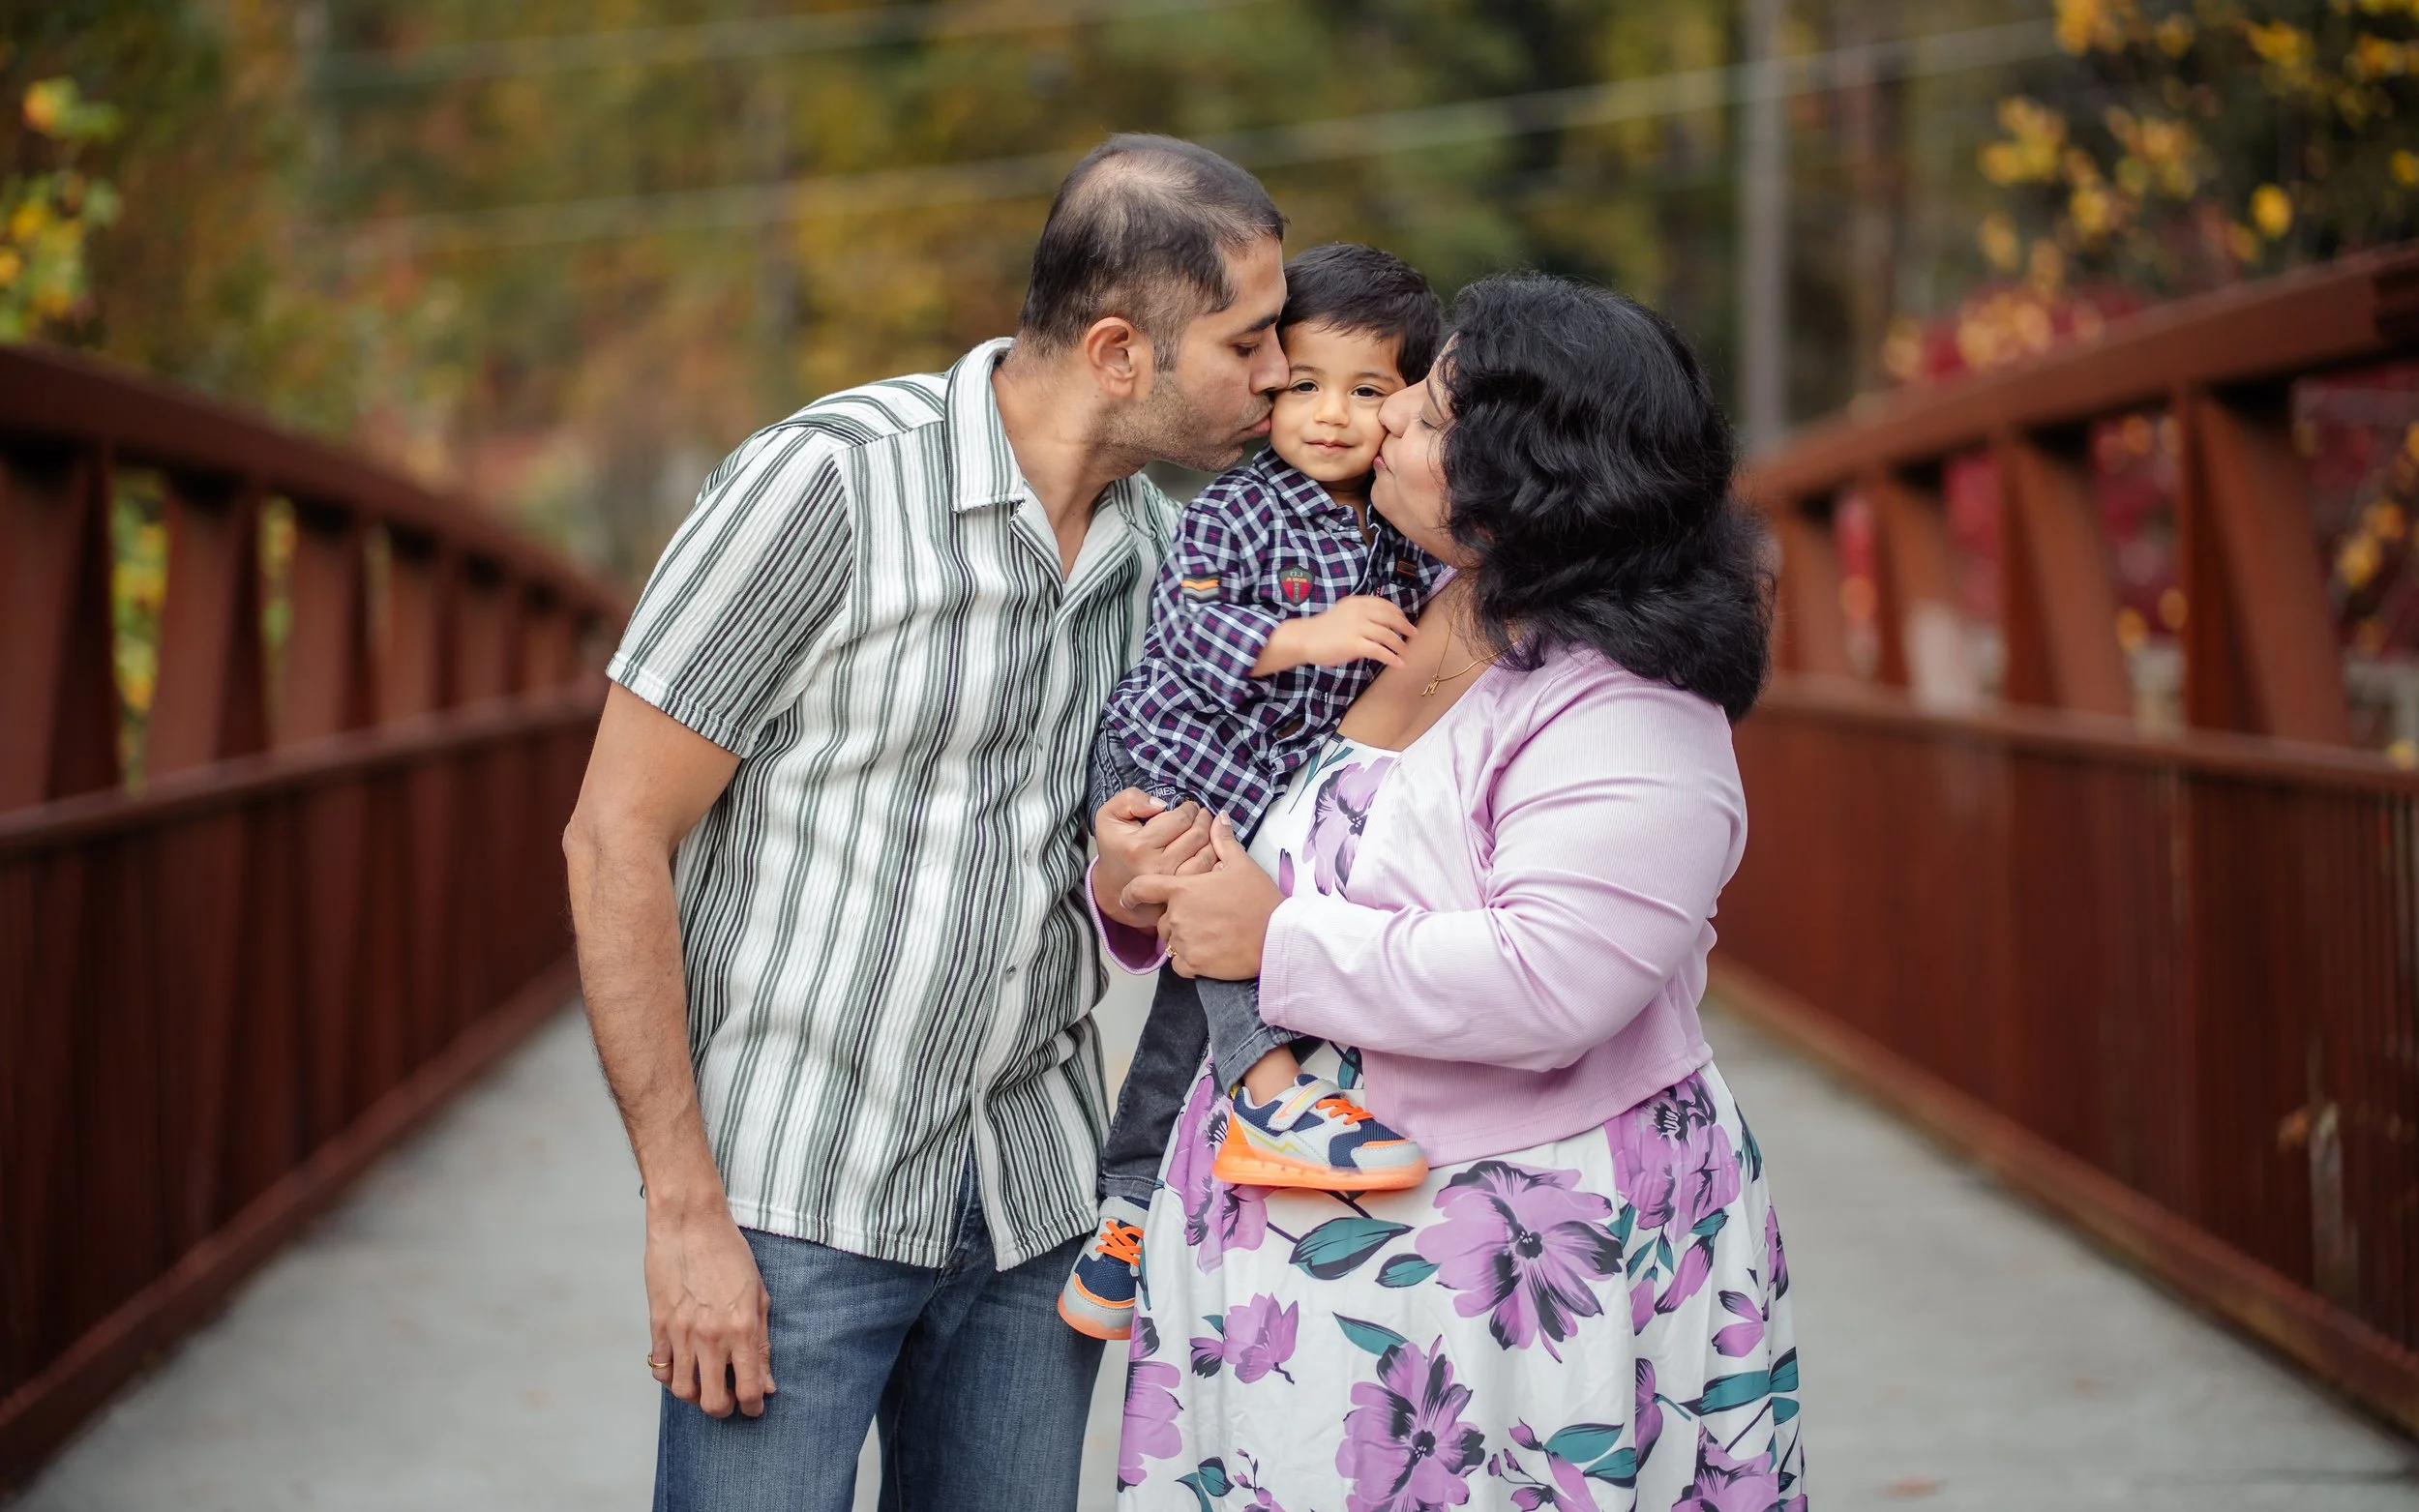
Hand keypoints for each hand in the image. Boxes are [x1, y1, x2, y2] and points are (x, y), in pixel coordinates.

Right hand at [645, 1205, 774, 1417]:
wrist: (689, 1223)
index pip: (748, 1389)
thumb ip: (762, 1343)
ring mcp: (681, 1333)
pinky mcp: (657, 1326)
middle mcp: (711, 1337)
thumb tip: (766, 1383)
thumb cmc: (730, 1254)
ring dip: (696, 1397)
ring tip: (706, 1387)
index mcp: (741, 1328)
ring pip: (683, 1392)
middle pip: (713, 1402)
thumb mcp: (758, 1295)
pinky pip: (661, 1369)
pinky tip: (684, 1368)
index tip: (755, 1407)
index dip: (754, 1407)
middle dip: (725, 1411)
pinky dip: (672, 1377)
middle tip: (730, 1403)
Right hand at [1093, 788, 1212, 928]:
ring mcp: (1171, 885)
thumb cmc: (1115, 847)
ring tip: (1207, 829)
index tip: (1189, 806)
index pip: (1180, 819)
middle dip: (1204, 819)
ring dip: (1213, 837)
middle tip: (1202, 815)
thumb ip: (1130, 799)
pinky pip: (1208, 873)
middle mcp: (1156, 868)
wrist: (1112, 888)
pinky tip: (1209, 848)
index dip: (1189, 808)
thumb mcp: (1108, 816)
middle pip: (1196, 835)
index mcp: (1138, 846)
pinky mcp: (1180, 896)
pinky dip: (1214, 858)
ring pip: (1207, 854)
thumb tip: (1162, 805)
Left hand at [1121, 816, 1283, 979]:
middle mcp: (1177, 916)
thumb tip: (1218, 818)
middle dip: (1176, 917)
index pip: (1142, 889)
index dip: (1131, 893)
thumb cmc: (1260, 900)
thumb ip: (1223, 842)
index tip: (1128, 897)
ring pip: (1171, 941)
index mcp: (1183, 889)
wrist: (1277, 938)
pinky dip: (1189, 960)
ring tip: (1210, 934)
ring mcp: (1184, 942)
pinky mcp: (1193, 964)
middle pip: (1162, 917)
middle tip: (1204, 917)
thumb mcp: (1242, 865)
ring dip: (1183, 938)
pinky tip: (1208, 953)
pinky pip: (1179, 964)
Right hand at [1257, 595, 1415, 673]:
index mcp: (1358, 602)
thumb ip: (1360, 614)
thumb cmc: (1322, 629)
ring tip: (1405, 653)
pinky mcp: (1354, 644)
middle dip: (1405, 627)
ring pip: (1388, 635)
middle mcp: (1360, 612)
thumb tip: (1380, 625)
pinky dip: (1392, 658)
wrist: (1304, 638)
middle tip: (1413, 635)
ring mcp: (1358, 628)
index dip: (1399, 614)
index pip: (1386, 605)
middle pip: (1391, 618)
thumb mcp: (1343, 613)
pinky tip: (1398, 663)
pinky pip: (1380, 651)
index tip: (1405, 622)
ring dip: (1400, 645)